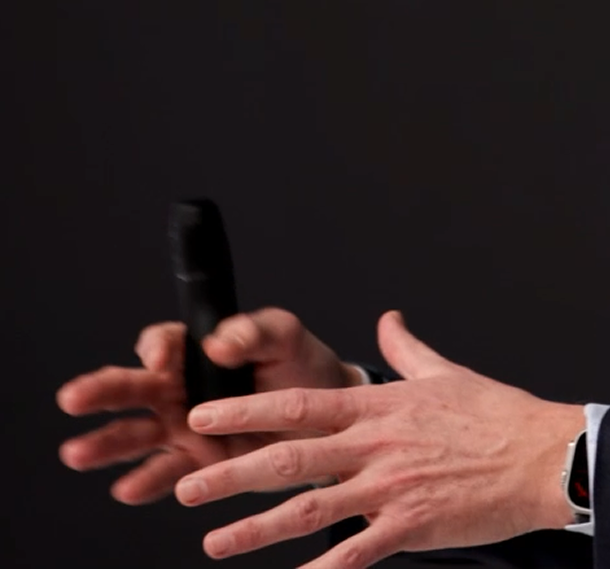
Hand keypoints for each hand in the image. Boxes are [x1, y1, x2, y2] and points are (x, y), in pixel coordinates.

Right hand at [57, 308, 358, 504]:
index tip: (163, 357)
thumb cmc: (301, 365)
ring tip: (78, 452)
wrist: (327, 416)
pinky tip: (129, 488)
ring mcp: (184, 430)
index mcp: (197, 351)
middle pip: (133, 388)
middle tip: (72, 397)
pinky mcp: (197, 465)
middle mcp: (180, 390)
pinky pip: (165, 474)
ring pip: (135, 435)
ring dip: (106, 444)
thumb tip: (219, 341)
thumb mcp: (285, 337)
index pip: (163, 343)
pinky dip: (146, 482)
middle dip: (101, 391)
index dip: (157, 347)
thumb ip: (255, 331)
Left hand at [173, 310, 583, 566]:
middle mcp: (376, 444)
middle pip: (290, 458)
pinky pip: (353, 555)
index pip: (300, 403)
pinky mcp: (408, 526)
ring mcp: (389, 488)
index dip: (247, 409)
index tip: (205, 413)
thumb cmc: (497, 413)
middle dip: (230, 474)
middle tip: (184, 486)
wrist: (542, 455)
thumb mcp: (446, 371)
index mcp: (381, 405)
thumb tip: (388, 319)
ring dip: (255, 529)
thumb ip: (407, 348)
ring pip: (308, 510)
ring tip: (214, 542)